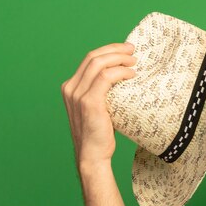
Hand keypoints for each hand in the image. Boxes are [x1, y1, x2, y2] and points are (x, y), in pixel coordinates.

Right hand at [61, 42, 136, 170]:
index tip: (125, 50)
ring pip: (98, 64)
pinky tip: (131, 75)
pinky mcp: (89, 102)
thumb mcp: (98, 109)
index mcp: (71, 87)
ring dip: (119, 59)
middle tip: (133, 50)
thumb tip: (122, 80)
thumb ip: (102, 93)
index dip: (108, 51)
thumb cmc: (99, 134)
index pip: (89, 60)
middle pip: (93, 57)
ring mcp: (77, 94)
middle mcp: (70, 88)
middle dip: (115, 50)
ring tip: (134, 62)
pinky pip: (105, 77)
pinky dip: (120, 72)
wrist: (92, 155)